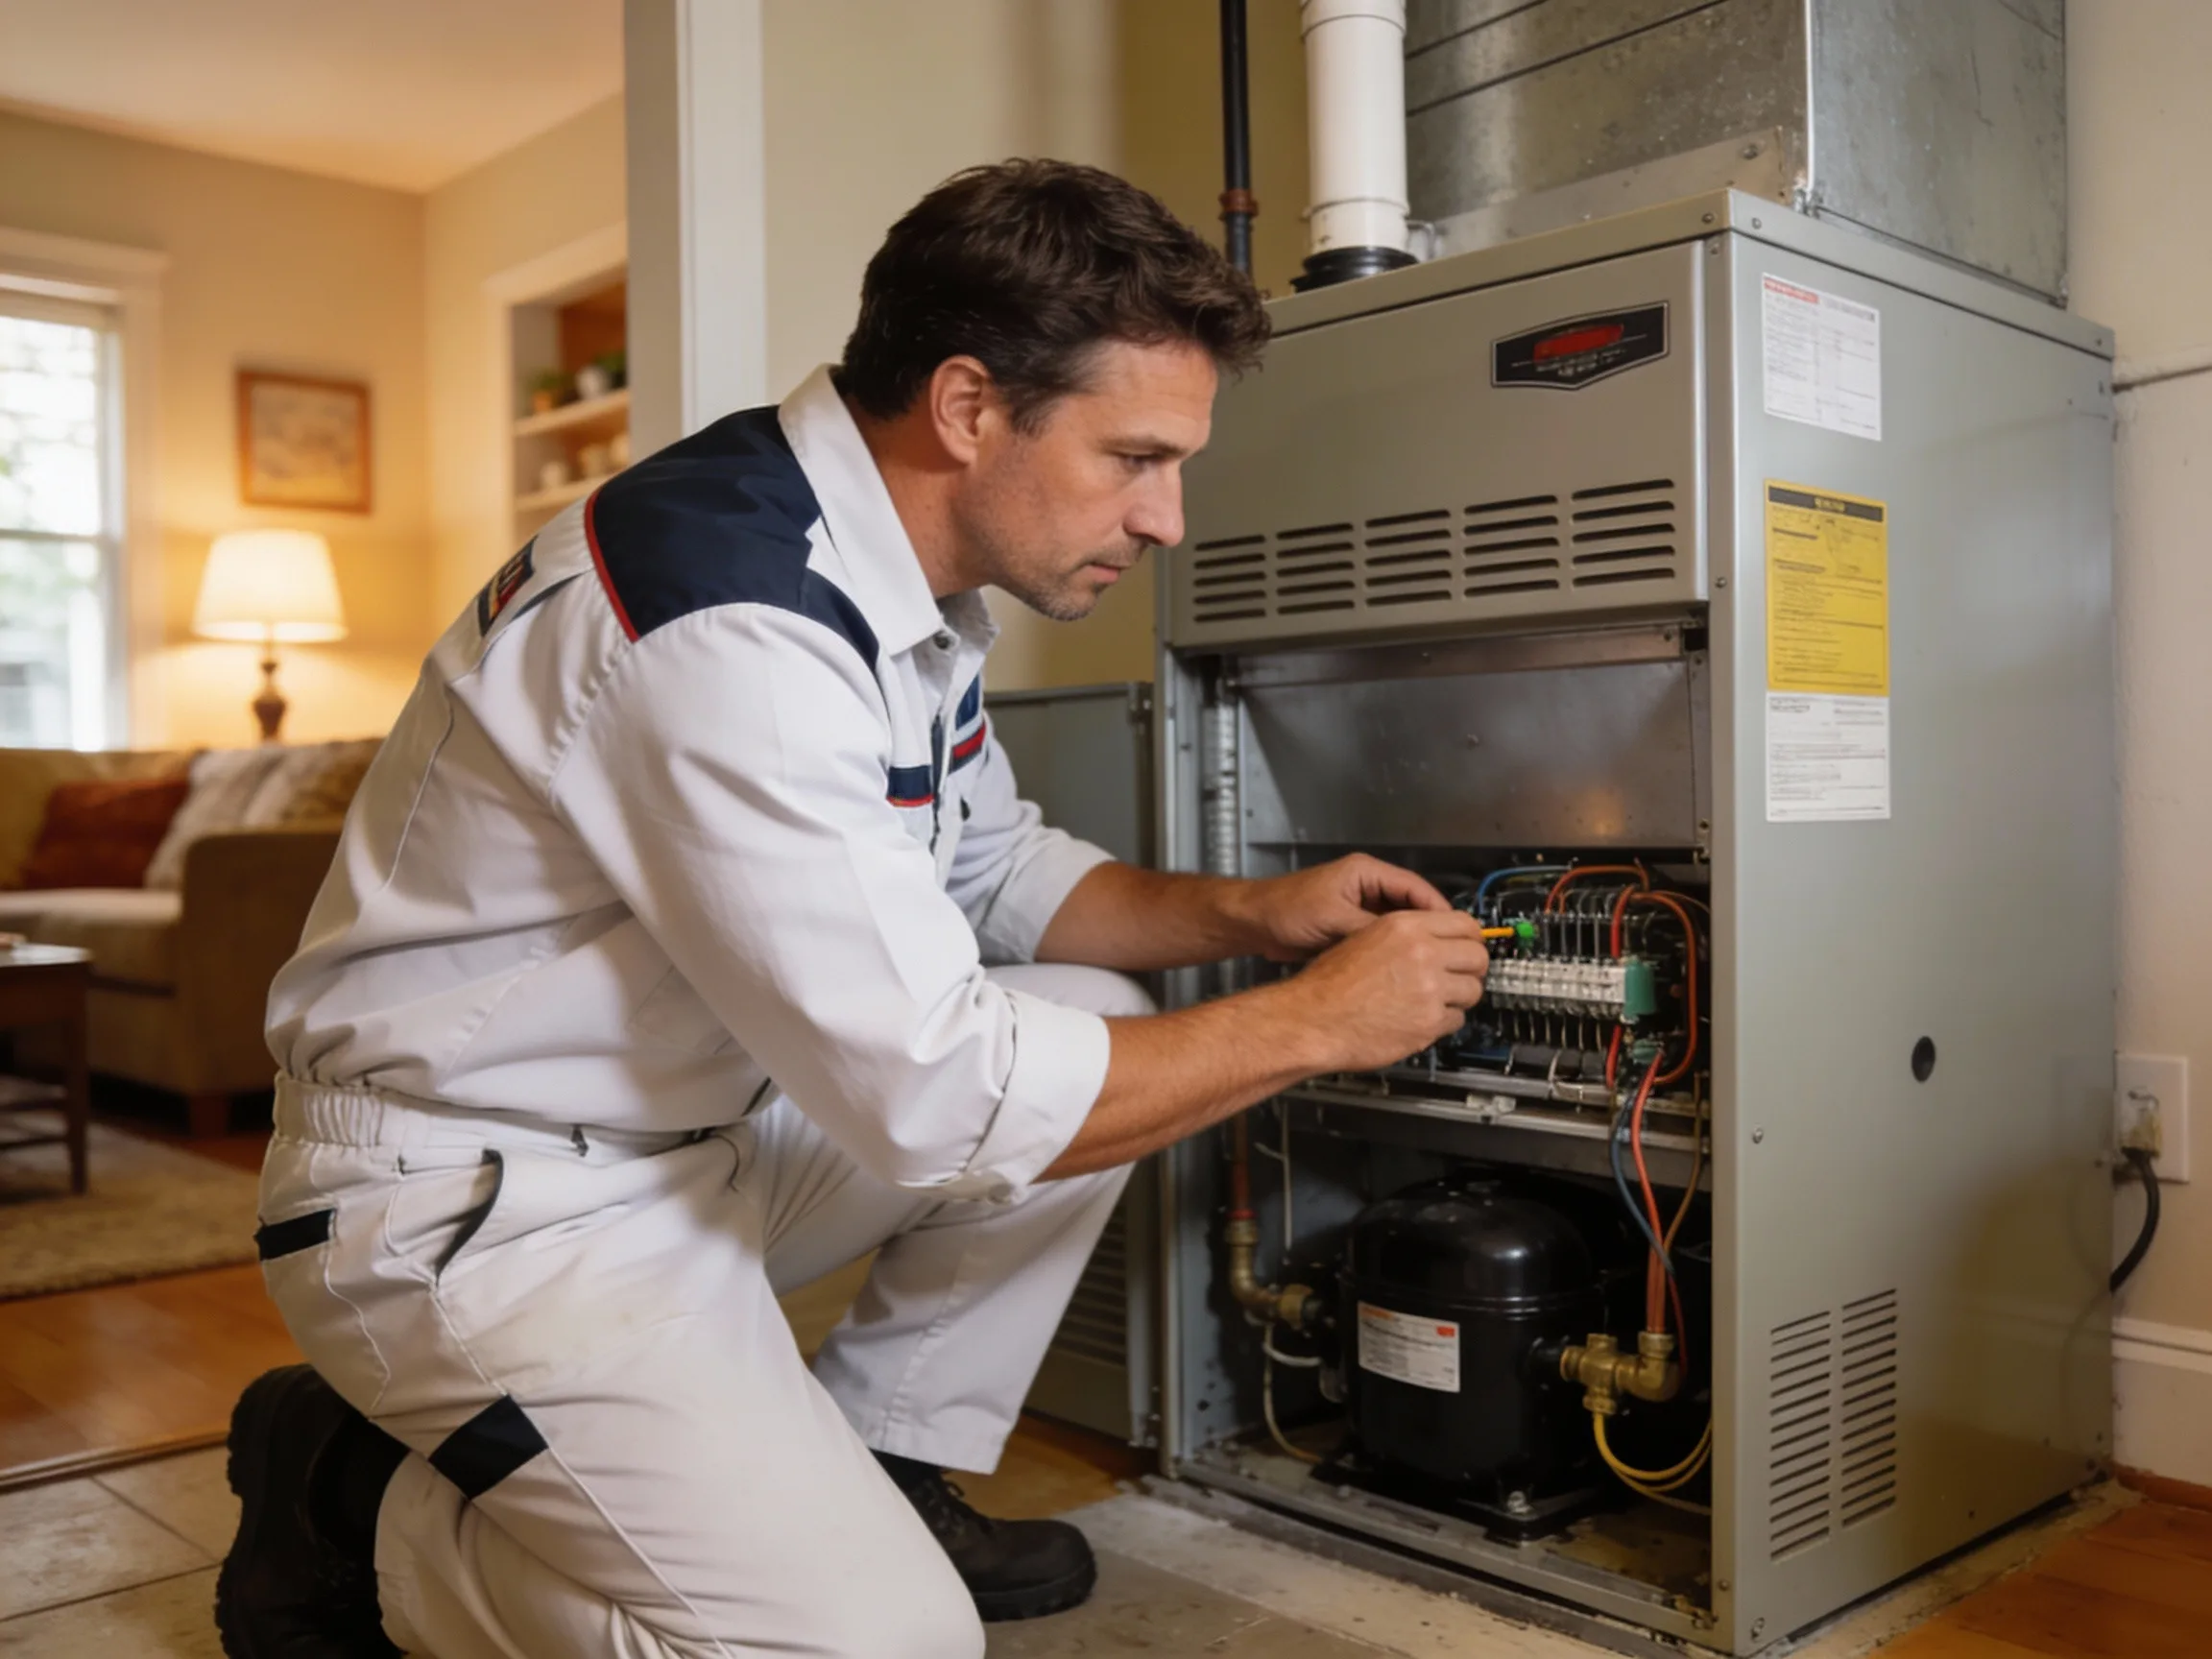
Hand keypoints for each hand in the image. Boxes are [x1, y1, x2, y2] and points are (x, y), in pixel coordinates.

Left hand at [1232, 854, 1449, 962]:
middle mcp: (1366, 887)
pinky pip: (1380, 939)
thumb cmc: (1285, 910)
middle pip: (1410, 907)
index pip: (1415, 887)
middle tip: (1449, 952)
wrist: (1254, 923)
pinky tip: (1404, 969)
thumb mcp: (1333, 919)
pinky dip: (1391, 951)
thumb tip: (1403, 947)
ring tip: (1431, 963)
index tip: (1457, 931)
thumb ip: (1369, 931)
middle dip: (1428, 929)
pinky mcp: (1350, 927)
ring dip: (1411, 943)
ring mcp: (1359, 908)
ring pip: (1397, 926)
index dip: (1437, 910)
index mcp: (1366, 873)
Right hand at [1279, 908, 1489, 1072]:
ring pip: (1472, 990)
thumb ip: (1406, 934)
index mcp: (1406, 926)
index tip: (1468, 947)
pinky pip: (1457, 1020)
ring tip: (1435, 1001)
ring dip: (1458, 997)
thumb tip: (1437, 940)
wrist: (1312, 1018)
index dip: (1471, 937)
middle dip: (1471, 968)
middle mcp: (1423, 953)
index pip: (1465, 923)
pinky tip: (1421, 1019)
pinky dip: (1444, 1022)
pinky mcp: (1428, 1023)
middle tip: (1459, 976)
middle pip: (1478, 956)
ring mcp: (1429, 989)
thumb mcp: (1365, 936)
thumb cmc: (1327, 983)